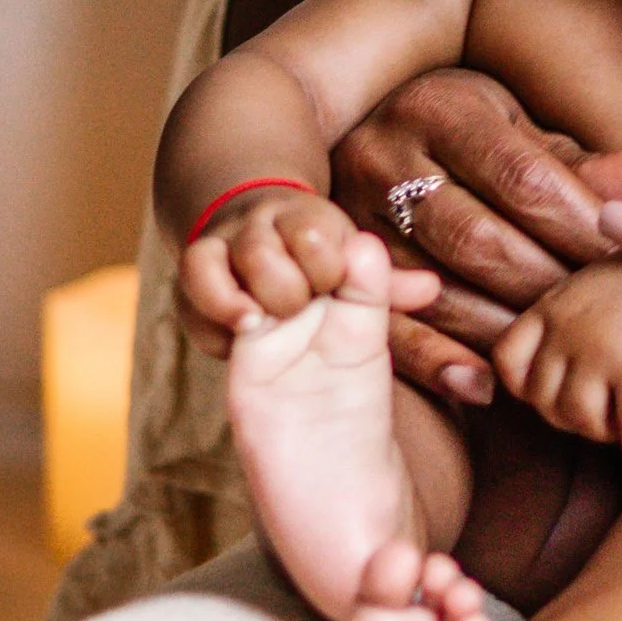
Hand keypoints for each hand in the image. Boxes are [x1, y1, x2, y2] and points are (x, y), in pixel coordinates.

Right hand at [176, 186, 443, 357]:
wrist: (303, 390)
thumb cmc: (340, 328)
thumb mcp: (365, 312)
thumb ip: (385, 295)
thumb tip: (429, 286)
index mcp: (315, 232)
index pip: (314, 230)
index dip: (327, 261)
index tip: (337, 287)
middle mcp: (267, 238)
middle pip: (260, 242)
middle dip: (284, 279)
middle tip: (305, 305)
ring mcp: (229, 264)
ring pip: (210, 256)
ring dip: (240, 293)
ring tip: (266, 320)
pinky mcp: (201, 298)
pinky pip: (192, 284)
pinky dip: (213, 307)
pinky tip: (242, 330)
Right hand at [328, 70, 621, 404]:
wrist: (377, 132)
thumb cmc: (479, 141)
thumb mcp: (532, 137)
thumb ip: (601, 164)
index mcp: (444, 107)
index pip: (525, 178)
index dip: (583, 226)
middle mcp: (385, 153)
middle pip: (479, 237)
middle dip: (548, 284)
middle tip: (603, 323)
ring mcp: (350, 212)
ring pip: (434, 285)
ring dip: (503, 328)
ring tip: (560, 360)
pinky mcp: (336, 266)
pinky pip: (385, 322)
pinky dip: (436, 359)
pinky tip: (485, 386)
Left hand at [492, 262, 621, 455]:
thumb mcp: (595, 290)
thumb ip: (566, 323)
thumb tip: (545, 389)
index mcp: (553, 305)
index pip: (508, 362)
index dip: (532, 388)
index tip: (567, 390)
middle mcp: (568, 328)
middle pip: (545, 403)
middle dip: (575, 417)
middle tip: (608, 411)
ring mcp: (600, 350)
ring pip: (581, 423)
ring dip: (606, 432)